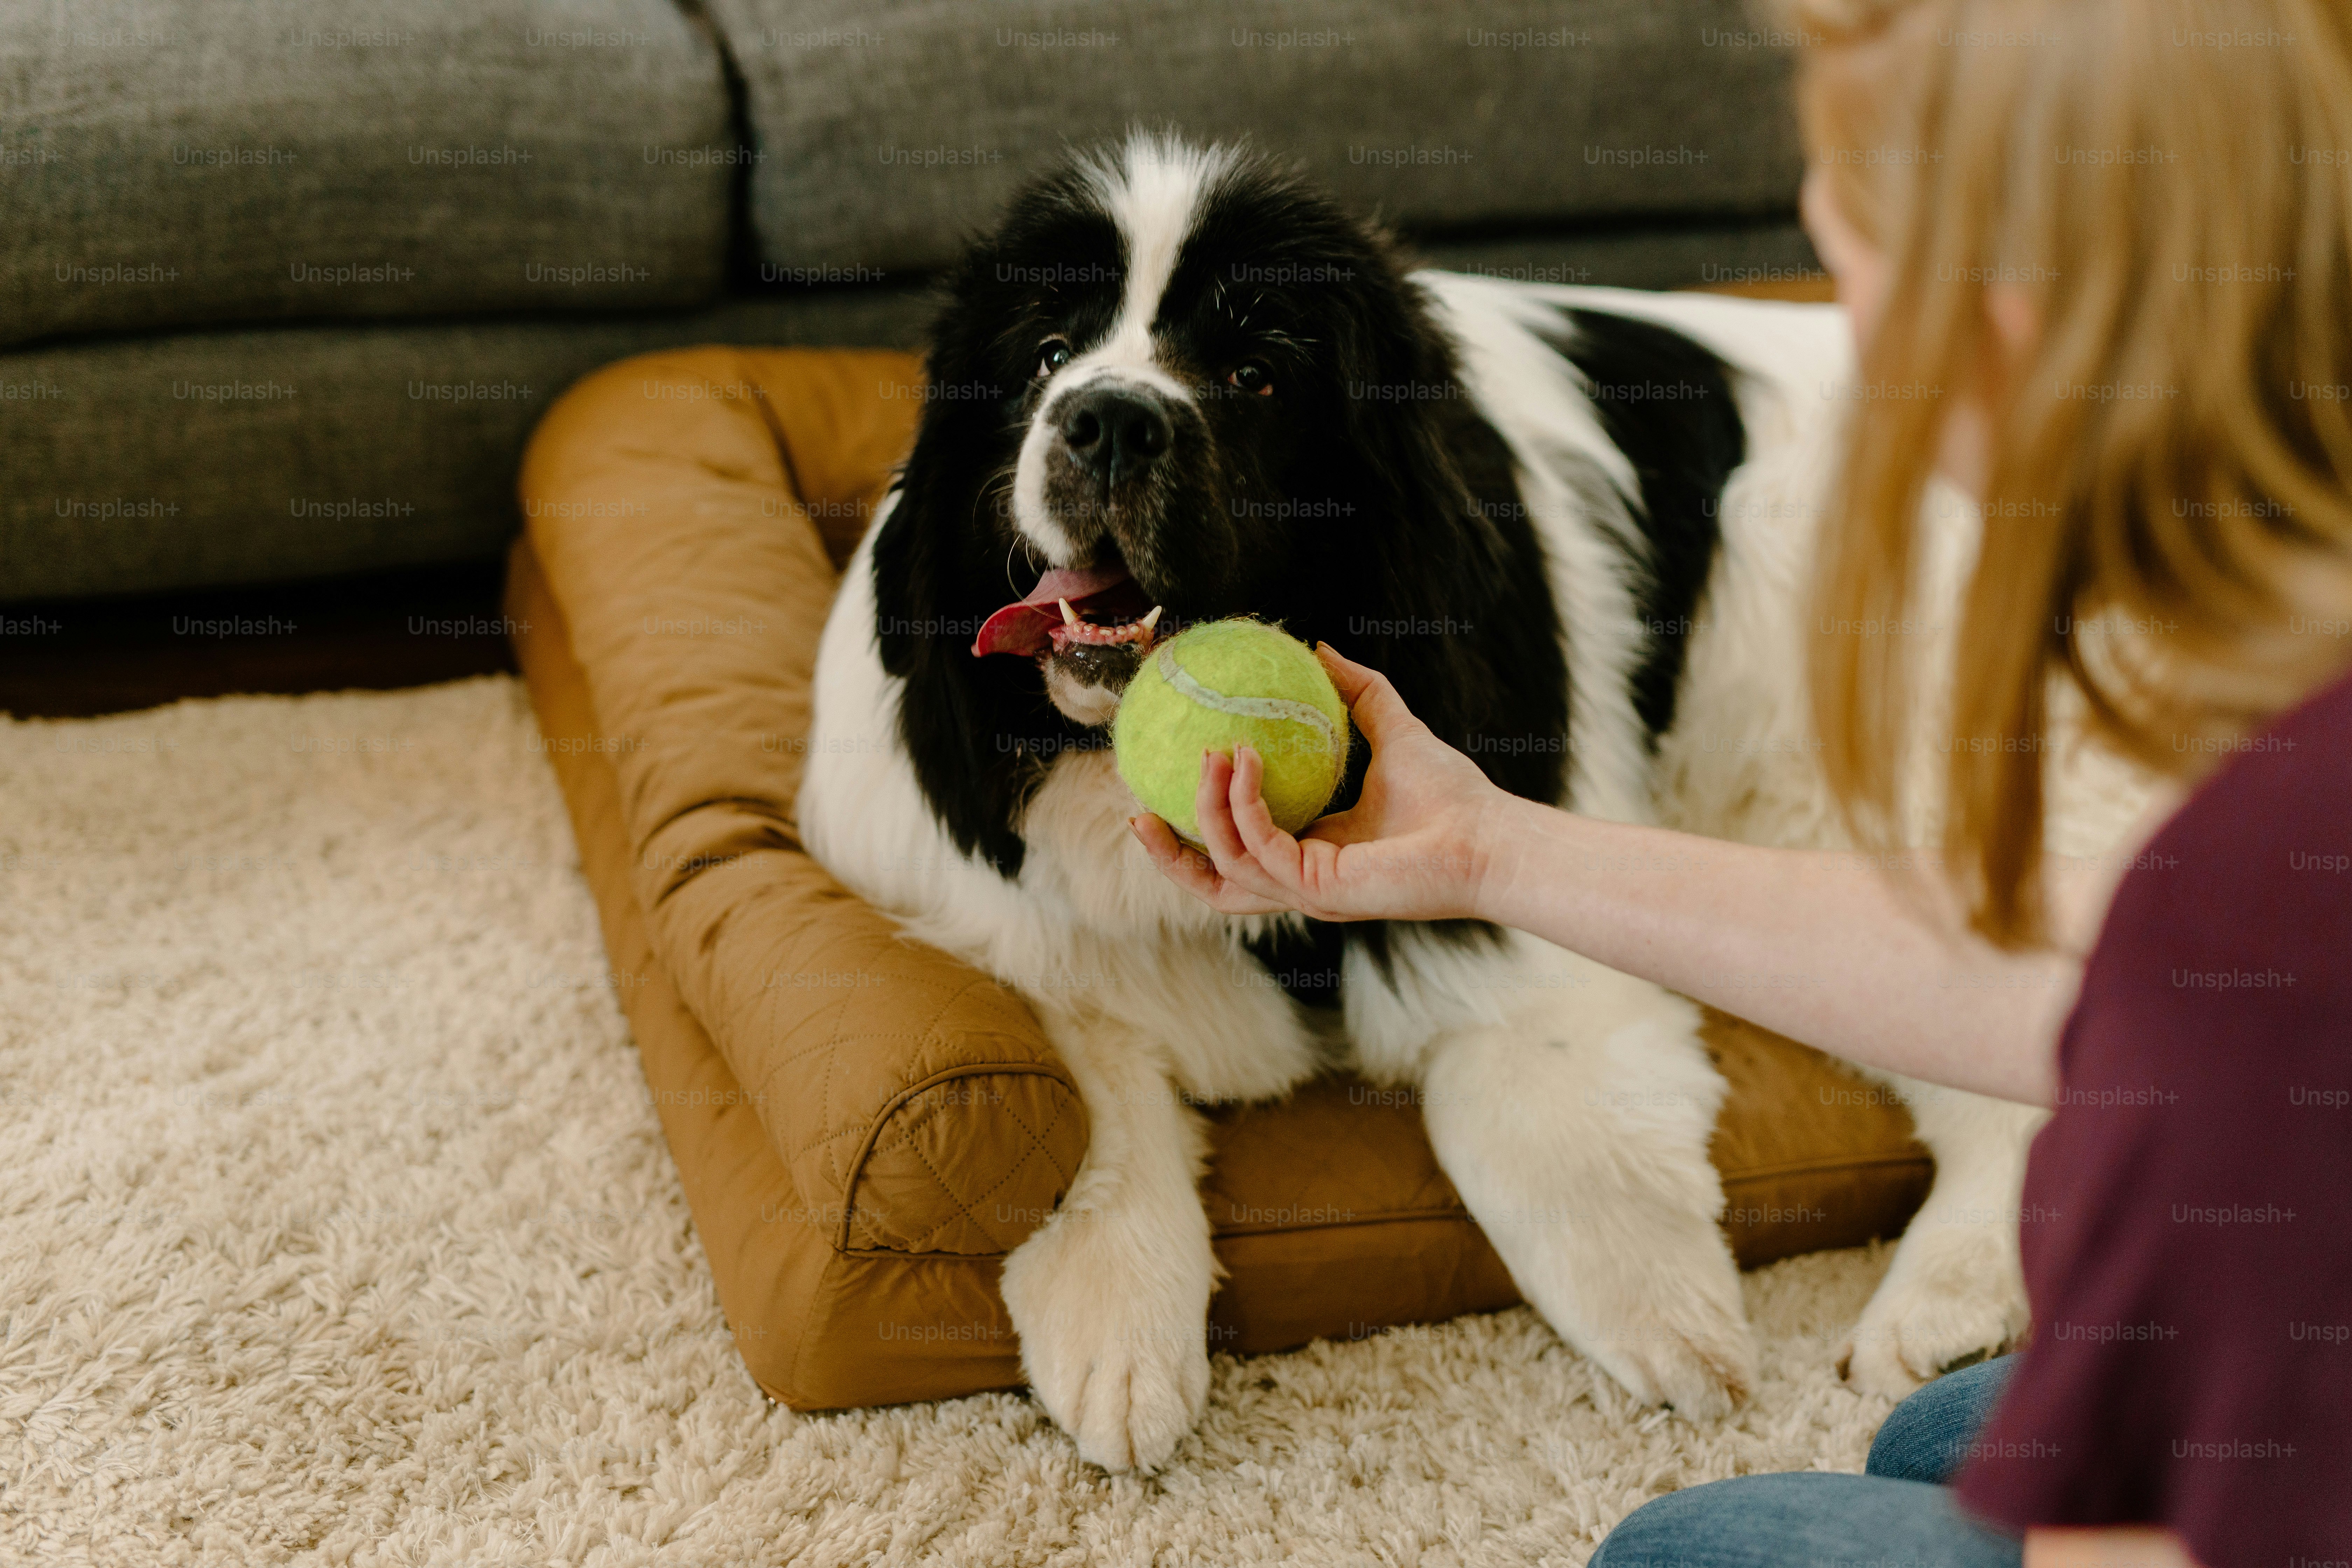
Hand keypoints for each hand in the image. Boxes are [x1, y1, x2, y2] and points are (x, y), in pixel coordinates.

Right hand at [1129, 644, 1521, 922]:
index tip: (1166, 788)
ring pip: (1225, 866)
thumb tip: (1321, 647)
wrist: (1487, 836)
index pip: (1239, 855)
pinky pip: (1258, 846)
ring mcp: (1306, 892)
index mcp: (1311, 854)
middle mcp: (1301, 881)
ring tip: (1207, 755)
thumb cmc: (1452, 795)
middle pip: (1214, 885)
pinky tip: (1243, 759)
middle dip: (1169, 857)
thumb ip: (1358, 692)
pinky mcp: (1317, 890)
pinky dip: (1242, 804)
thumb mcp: (1394, 729)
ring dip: (1205, 810)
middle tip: (1139, 811)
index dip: (1196, 832)